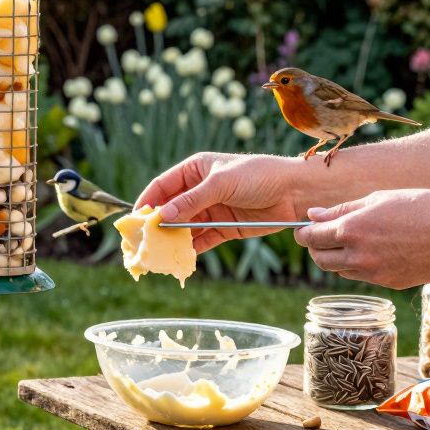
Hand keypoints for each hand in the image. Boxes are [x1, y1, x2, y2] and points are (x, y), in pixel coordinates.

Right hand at [136, 152, 305, 252]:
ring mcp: (211, 210)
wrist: (296, 192)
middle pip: (170, 209)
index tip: (133, 219)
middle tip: (141, 242)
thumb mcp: (221, 183)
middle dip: (156, 225)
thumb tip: (163, 215)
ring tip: (157, 255)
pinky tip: (181, 259)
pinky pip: (202, 240)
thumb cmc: (258, 175)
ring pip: (184, 227)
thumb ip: (192, 200)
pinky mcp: (225, 228)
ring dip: (172, 240)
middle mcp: (199, 191)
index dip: (147, 201)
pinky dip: (192, 249)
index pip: (162, 186)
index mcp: (194, 170)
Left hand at [294, 189, 429, 288]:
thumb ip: (342, 210)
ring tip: (352, 242)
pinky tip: (373, 252)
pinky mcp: (390, 283)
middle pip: (320, 259)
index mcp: (351, 230)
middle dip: (316, 248)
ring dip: (337, 258)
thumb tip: (312, 215)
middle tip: (323, 236)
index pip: (311, 237)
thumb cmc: (421, 207)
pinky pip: (362, 277)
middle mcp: (358, 256)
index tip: (304, 228)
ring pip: (340, 271)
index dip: (304, 233)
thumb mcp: (378, 199)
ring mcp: (374, 273)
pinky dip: (358, 267)